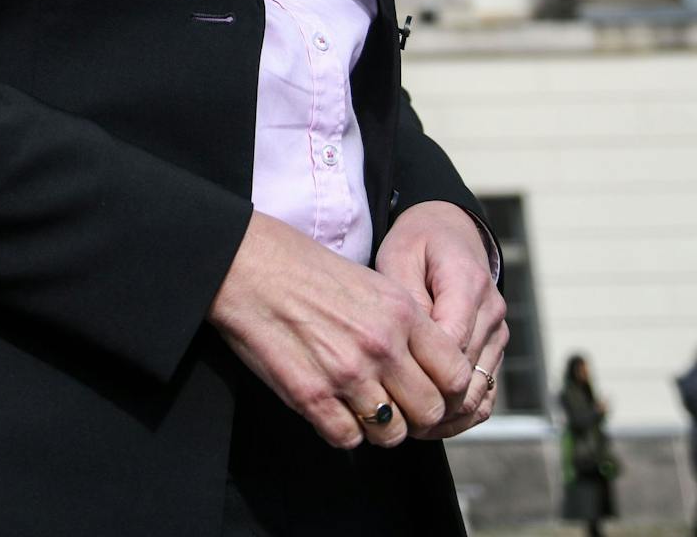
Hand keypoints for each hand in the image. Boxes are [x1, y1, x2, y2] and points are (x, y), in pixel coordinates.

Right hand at [208, 211, 474, 449]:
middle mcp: (380, 345)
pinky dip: (341, 429)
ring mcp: (345, 372)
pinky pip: (347, 438)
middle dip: (414, 412)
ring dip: (378, 425)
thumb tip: (424, 365)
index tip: (429, 388)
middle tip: (393, 402)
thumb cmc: (296, 263)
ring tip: (358, 405)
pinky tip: (328, 406)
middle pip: (430, 411)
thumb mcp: (366, 280)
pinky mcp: (309, 394)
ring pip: (391, 432)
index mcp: (400, 311)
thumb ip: (401, 323)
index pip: (457, 376)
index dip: (447, 390)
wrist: (240, 260)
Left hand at [375, 201, 507, 437]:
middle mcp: (492, 312)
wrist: (449, 232)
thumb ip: (405, 297)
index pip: (452, 342)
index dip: (422, 371)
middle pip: (468, 375)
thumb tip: (408, 344)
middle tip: (391, 415)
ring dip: (446, 414)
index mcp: (468, 283)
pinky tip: (429, 421)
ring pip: (480, 392)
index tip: (388, 387)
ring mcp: (498, 334)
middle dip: (431, 400)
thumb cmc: (417, 243)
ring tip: (406, 424)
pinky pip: (486, 394)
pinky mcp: (495, 350)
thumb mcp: (398, 255)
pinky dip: (460, 412)